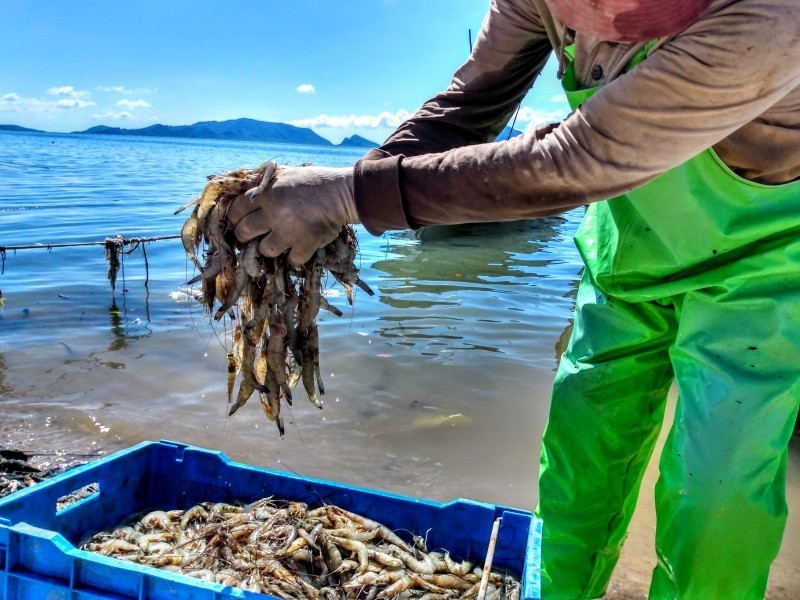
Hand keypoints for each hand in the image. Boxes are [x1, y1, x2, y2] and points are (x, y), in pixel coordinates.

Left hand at [226, 164, 358, 265]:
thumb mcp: (286, 174)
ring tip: (277, 243)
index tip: (237, 222)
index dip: (234, 218)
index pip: (236, 210)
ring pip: (264, 250)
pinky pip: (292, 260)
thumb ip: (266, 182)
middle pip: (244, 232)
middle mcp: (273, 213)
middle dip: (244, 236)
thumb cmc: (314, 181)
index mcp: (267, 194)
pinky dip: (295, 257)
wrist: (342, 193)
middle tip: (250, 237)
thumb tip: (247, 188)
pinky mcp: (305, 244)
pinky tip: (299, 249)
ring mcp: (288, 231)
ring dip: (269, 248)